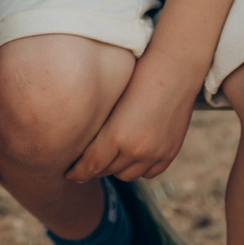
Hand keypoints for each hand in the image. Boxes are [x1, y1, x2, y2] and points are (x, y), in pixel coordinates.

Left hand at [68, 53, 198, 183]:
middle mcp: (136, 149)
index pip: (91, 164)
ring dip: (117, 168)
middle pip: (107, 170)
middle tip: (87, 163)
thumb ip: (100, 126)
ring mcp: (155, 153)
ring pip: (127, 175)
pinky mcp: (169, 153)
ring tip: (110, 157)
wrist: (175, 69)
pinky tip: (133, 156)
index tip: (69, 174)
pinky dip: (139, 167)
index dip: (77, 171)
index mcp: (116, 135)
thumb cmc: (137, 75)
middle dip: (96, 168)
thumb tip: (84, 146)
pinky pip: (149, 173)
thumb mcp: (111, 100)